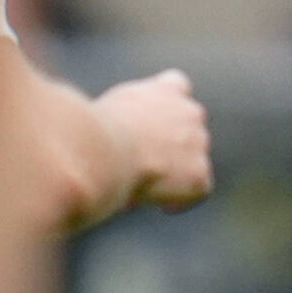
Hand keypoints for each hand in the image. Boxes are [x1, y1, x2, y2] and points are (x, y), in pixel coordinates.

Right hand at [94, 68, 212, 213]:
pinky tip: (161, 205)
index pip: (177, 87)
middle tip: (138, 165)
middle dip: (170, 147)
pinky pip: (200, 190)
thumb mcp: (105, 110)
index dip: (167, 108)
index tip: (154, 123)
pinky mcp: (199, 173)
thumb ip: (124, 116)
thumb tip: (114, 137)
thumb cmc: (91, 130)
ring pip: (194, 160)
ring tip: (141, 184)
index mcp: (166, 89)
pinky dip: (183, 199)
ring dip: (174, 173)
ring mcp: (199, 143)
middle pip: (188, 130)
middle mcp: (190, 112)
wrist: (105, 149)